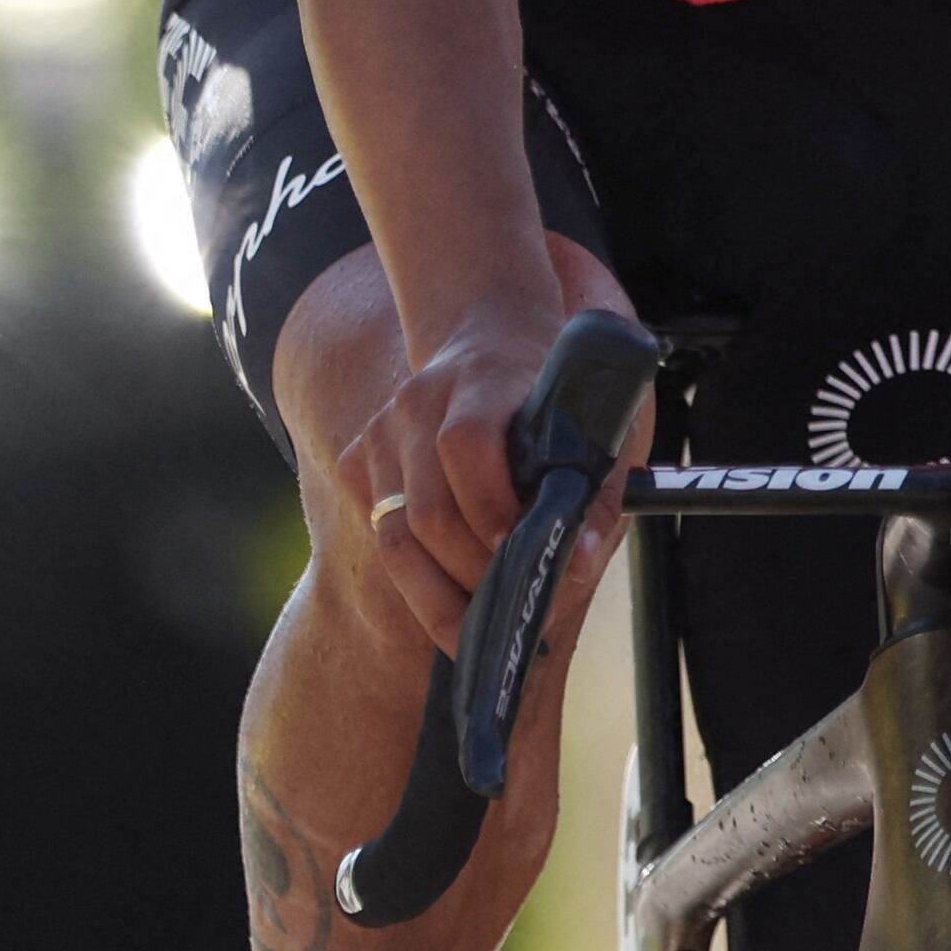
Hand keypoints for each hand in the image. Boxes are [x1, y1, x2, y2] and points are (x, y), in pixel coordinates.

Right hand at [334, 300, 578, 654]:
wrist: (486, 335)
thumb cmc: (547, 395)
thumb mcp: (588, 429)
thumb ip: (594, 497)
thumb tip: (574, 564)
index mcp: (479, 381)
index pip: (465, 446)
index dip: (491, 510)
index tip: (523, 555)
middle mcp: (418, 402)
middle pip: (426, 511)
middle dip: (470, 575)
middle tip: (510, 608)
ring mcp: (379, 430)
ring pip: (392, 535)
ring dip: (437, 589)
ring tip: (480, 615)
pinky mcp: (356, 458)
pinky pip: (376, 532)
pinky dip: (413, 570)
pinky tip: (449, 577)